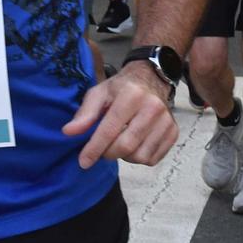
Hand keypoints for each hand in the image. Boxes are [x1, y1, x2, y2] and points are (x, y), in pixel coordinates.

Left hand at [61, 65, 180, 168]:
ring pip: (140, 156)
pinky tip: (134, 145)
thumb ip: (85, 113)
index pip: (110, 129)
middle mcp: (152, 108)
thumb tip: (68, 132)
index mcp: (131, 95)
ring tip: (119, 143)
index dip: (94, 149)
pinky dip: (139, 158)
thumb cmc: (121, 89)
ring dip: (124, 157)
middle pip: (125, 146)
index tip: (83, 162)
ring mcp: (166, 121)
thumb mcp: (99, 94)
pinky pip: (152, 159)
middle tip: (101, 149)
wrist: (151, 80)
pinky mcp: (173, 132)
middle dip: (108, 154)